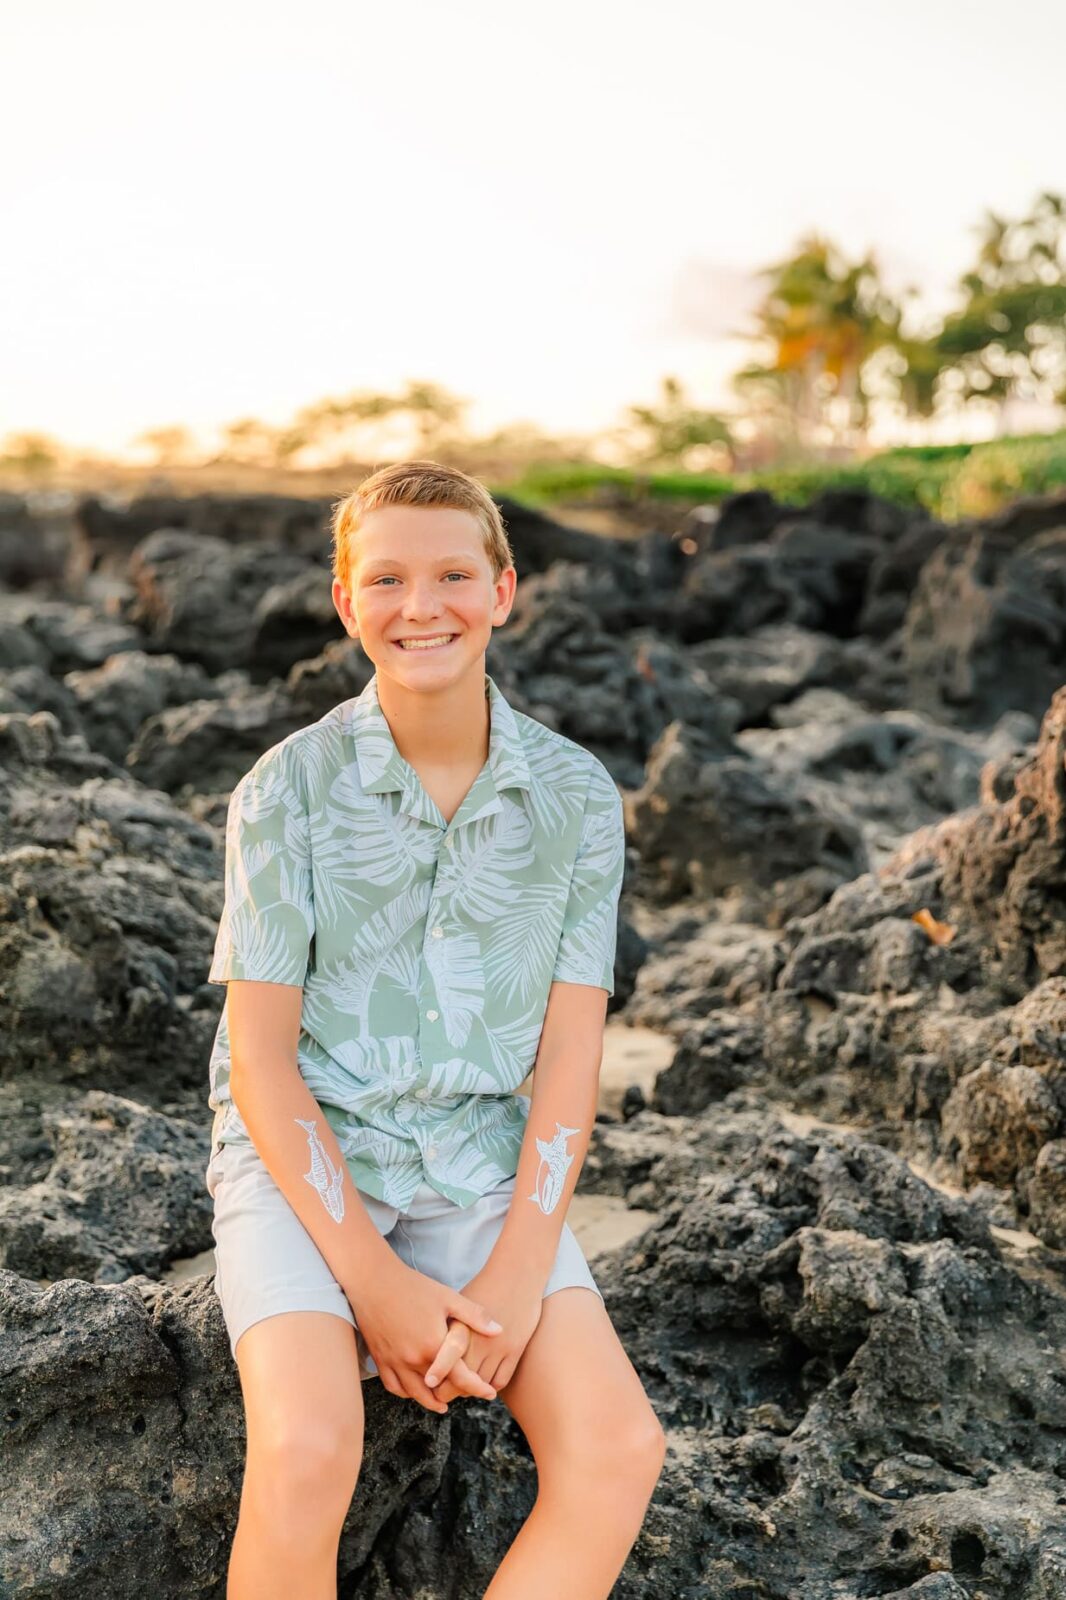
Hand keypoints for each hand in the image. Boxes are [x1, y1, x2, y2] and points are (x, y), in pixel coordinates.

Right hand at [345, 1253, 503, 1414]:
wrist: (373, 1280)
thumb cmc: (413, 1286)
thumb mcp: (447, 1297)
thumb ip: (474, 1316)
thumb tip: (499, 1331)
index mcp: (433, 1346)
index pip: (461, 1377)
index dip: (478, 1388)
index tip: (490, 1394)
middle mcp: (413, 1359)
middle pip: (438, 1390)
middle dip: (455, 1396)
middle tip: (467, 1396)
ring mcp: (394, 1362)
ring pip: (415, 1394)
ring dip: (431, 1401)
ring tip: (443, 1403)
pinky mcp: (380, 1359)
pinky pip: (394, 1386)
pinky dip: (407, 1393)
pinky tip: (415, 1391)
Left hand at [424, 1264, 543, 1402]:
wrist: (518, 1274)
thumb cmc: (485, 1285)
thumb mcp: (458, 1301)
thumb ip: (445, 1326)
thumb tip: (425, 1342)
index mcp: (461, 1327)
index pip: (447, 1359)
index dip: (438, 1374)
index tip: (430, 1383)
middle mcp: (480, 1340)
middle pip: (462, 1378)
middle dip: (449, 1389)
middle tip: (441, 1391)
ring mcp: (499, 1347)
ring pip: (481, 1383)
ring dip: (470, 1390)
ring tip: (461, 1388)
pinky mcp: (516, 1350)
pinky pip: (501, 1380)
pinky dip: (491, 1386)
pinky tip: (484, 1382)